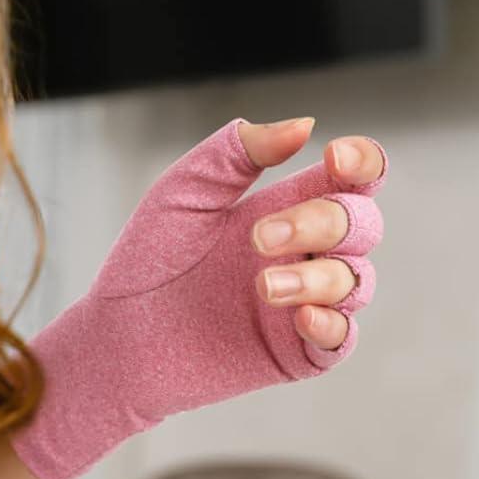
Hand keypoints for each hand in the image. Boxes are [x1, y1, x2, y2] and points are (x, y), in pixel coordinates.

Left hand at [11, 117, 386, 478]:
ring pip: (356, 281)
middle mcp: (307, 254)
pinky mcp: (293, 353)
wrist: (116, 334)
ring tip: (263, 285)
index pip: (355, 178)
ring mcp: (303, 304)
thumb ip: (236, 154)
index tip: (333, 158)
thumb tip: (304, 125)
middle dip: (322, 223)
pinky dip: (332, 326)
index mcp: (290, 207)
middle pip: (360, 224)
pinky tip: (304, 317)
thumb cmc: (148, 260)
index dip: (362, 162)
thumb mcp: (182, 194)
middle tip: (257, 238)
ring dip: (319, 277)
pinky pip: (339, 340)